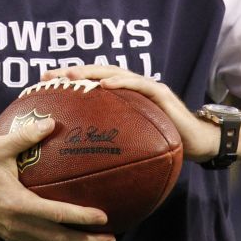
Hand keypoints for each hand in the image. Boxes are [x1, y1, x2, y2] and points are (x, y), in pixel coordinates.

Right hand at [0, 116, 116, 240]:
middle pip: (58, 240)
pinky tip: (72, 239)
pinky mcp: (10, 234)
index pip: (55, 215)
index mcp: (16, 204)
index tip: (103, 217)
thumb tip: (52, 122)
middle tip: (110, 237)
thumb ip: (26, 136)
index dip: (80, 218)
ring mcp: (13, 233)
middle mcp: (17, 224)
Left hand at [41, 65, 220, 162]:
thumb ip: (112, 148)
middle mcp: (132, 88)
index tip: (41, 85)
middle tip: (46, 76)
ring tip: (70, 75)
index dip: (68, 83)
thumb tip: (81, 168)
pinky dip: (121, 82)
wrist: (199, 143)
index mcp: (122, 98)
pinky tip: (104, 84)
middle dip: (71, 72)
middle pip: (97, 74)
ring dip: (91, 72)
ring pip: (114, 73)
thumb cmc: (165, 146)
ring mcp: (146, 88)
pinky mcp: (160, 93)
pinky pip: (138, 84)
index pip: (91, 85)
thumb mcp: (132, 147)